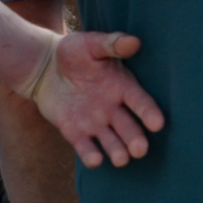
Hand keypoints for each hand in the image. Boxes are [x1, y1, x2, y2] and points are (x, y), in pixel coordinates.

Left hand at [22, 31, 164, 168]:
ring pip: (111, 141)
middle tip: (140, 150)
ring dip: (117, 151)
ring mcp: (96, 123)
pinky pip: (86, 147)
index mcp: (122, 87)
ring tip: (122, 159)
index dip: (149, 113)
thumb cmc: (73, 53)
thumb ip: (111, 44)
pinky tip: (95, 161)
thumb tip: (133, 42)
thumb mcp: (90, 44)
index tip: (158, 124)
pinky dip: (91, 155)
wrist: (44, 68)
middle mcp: (114, 108)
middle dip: (135, 139)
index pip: (140, 102)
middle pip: (129, 127)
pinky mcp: (76, 133)